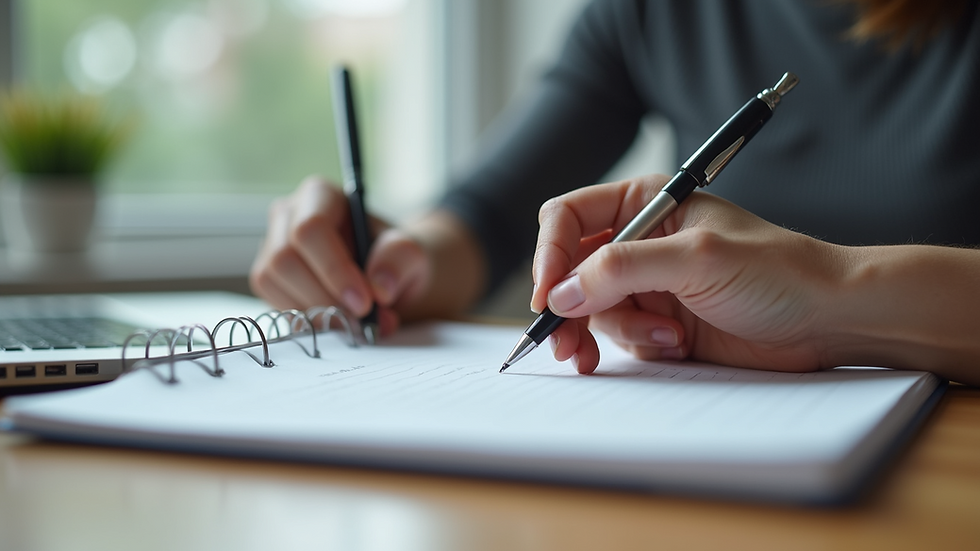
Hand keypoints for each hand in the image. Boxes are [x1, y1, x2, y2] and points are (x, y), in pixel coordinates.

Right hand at [250, 176, 430, 335]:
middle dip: (324, 298)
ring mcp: (272, 246)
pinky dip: (307, 321)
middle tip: (362, 320)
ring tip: (356, 323)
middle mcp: (288, 216)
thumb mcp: (410, 252)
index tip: (363, 303)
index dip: (334, 270)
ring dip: (315, 312)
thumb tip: (379, 288)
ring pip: (272, 282)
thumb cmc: (393, 256)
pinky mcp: (269, 278)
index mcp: (320, 195)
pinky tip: (336, 321)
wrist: (384, 276)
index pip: (310, 230)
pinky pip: (274, 302)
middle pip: (284, 258)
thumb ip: (400, 259)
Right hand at [530, 174, 841, 373]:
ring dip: (617, 330)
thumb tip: (560, 292)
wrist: (828, 319)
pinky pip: (620, 337)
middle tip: (565, 342)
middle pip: (570, 270)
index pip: (569, 219)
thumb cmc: (777, 271)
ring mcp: (647, 284)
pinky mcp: (658, 322)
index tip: (547, 297)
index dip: (550, 255)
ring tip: (662, 340)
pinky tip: (673, 345)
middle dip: (568, 306)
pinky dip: (639, 346)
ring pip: (591, 309)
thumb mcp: (695, 258)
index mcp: (646, 202)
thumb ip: (621, 268)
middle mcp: (640, 241)